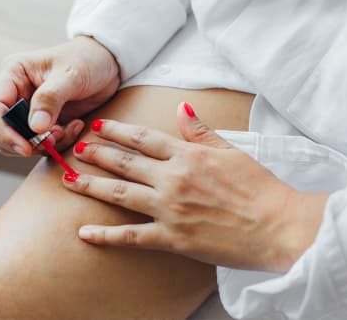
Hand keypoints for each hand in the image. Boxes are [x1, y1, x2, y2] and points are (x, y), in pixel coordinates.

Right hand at [0, 36, 119, 155]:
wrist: (108, 64)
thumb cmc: (87, 60)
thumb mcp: (70, 75)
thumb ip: (50, 99)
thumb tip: (34, 128)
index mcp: (13, 75)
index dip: (5, 131)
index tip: (26, 148)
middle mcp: (16, 95)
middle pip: (1, 131)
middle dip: (26, 142)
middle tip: (54, 139)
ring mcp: (30, 111)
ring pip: (21, 142)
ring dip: (45, 144)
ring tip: (68, 130)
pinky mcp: (47, 123)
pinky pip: (43, 144)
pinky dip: (59, 143)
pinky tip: (76, 126)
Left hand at [63, 102, 328, 272]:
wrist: (277, 225)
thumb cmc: (259, 188)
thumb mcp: (232, 150)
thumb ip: (202, 131)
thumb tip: (181, 108)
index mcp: (188, 155)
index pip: (144, 138)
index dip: (118, 130)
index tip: (99, 125)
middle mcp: (173, 178)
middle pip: (126, 162)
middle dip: (97, 153)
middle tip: (75, 148)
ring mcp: (169, 208)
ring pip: (121, 193)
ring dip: (92, 185)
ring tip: (69, 179)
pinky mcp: (172, 237)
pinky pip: (132, 236)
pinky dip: (107, 236)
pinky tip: (84, 233)